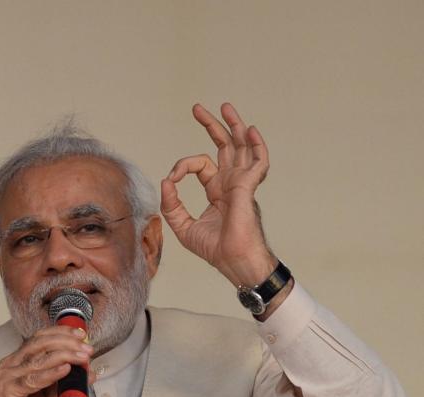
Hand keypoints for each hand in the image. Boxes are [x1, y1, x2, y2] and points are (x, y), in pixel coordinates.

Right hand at [0, 326, 91, 396]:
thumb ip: (65, 384)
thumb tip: (88, 372)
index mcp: (18, 362)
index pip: (39, 339)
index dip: (61, 333)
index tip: (82, 335)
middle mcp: (10, 365)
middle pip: (39, 344)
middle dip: (66, 342)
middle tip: (86, 348)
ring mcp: (6, 378)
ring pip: (37, 359)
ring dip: (64, 356)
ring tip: (82, 358)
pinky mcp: (6, 393)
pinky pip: (31, 380)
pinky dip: (50, 374)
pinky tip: (65, 370)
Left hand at [161, 103, 277, 287]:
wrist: (234, 262)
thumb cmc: (215, 249)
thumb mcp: (183, 226)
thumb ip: (171, 204)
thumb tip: (165, 181)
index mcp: (218, 190)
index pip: (201, 165)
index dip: (182, 167)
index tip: (171, 179)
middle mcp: (231, 183)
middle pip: (225, 147)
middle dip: (212, 126)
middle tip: (198, 109)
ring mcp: (242, 184)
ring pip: (242, 147)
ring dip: (234, 126)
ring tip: (225, 107)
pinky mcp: (248, 189)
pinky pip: (258, 163)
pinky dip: (256, 146)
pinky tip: (250, 131)